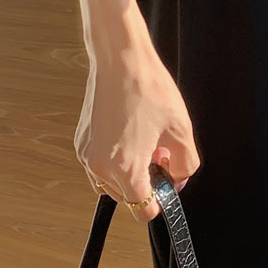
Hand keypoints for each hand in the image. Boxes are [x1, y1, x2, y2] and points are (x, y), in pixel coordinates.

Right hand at [74, 38, 201, 221]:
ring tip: (144, 140)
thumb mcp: (181, 128)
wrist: (120, 58)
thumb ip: (186, 164)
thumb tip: (178, 179)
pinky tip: (129, 132)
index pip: (144, 210)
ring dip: (128, 172)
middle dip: (146, 180)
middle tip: (159, 150)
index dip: (161, 198)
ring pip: (111, 183)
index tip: (168, 178)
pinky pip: (100, 165)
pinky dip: (115, 158)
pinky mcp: (81, 142)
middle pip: (128, 197)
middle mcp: (100, 168)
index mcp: (126, 169)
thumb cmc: (149, 88)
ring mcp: (87, 155)